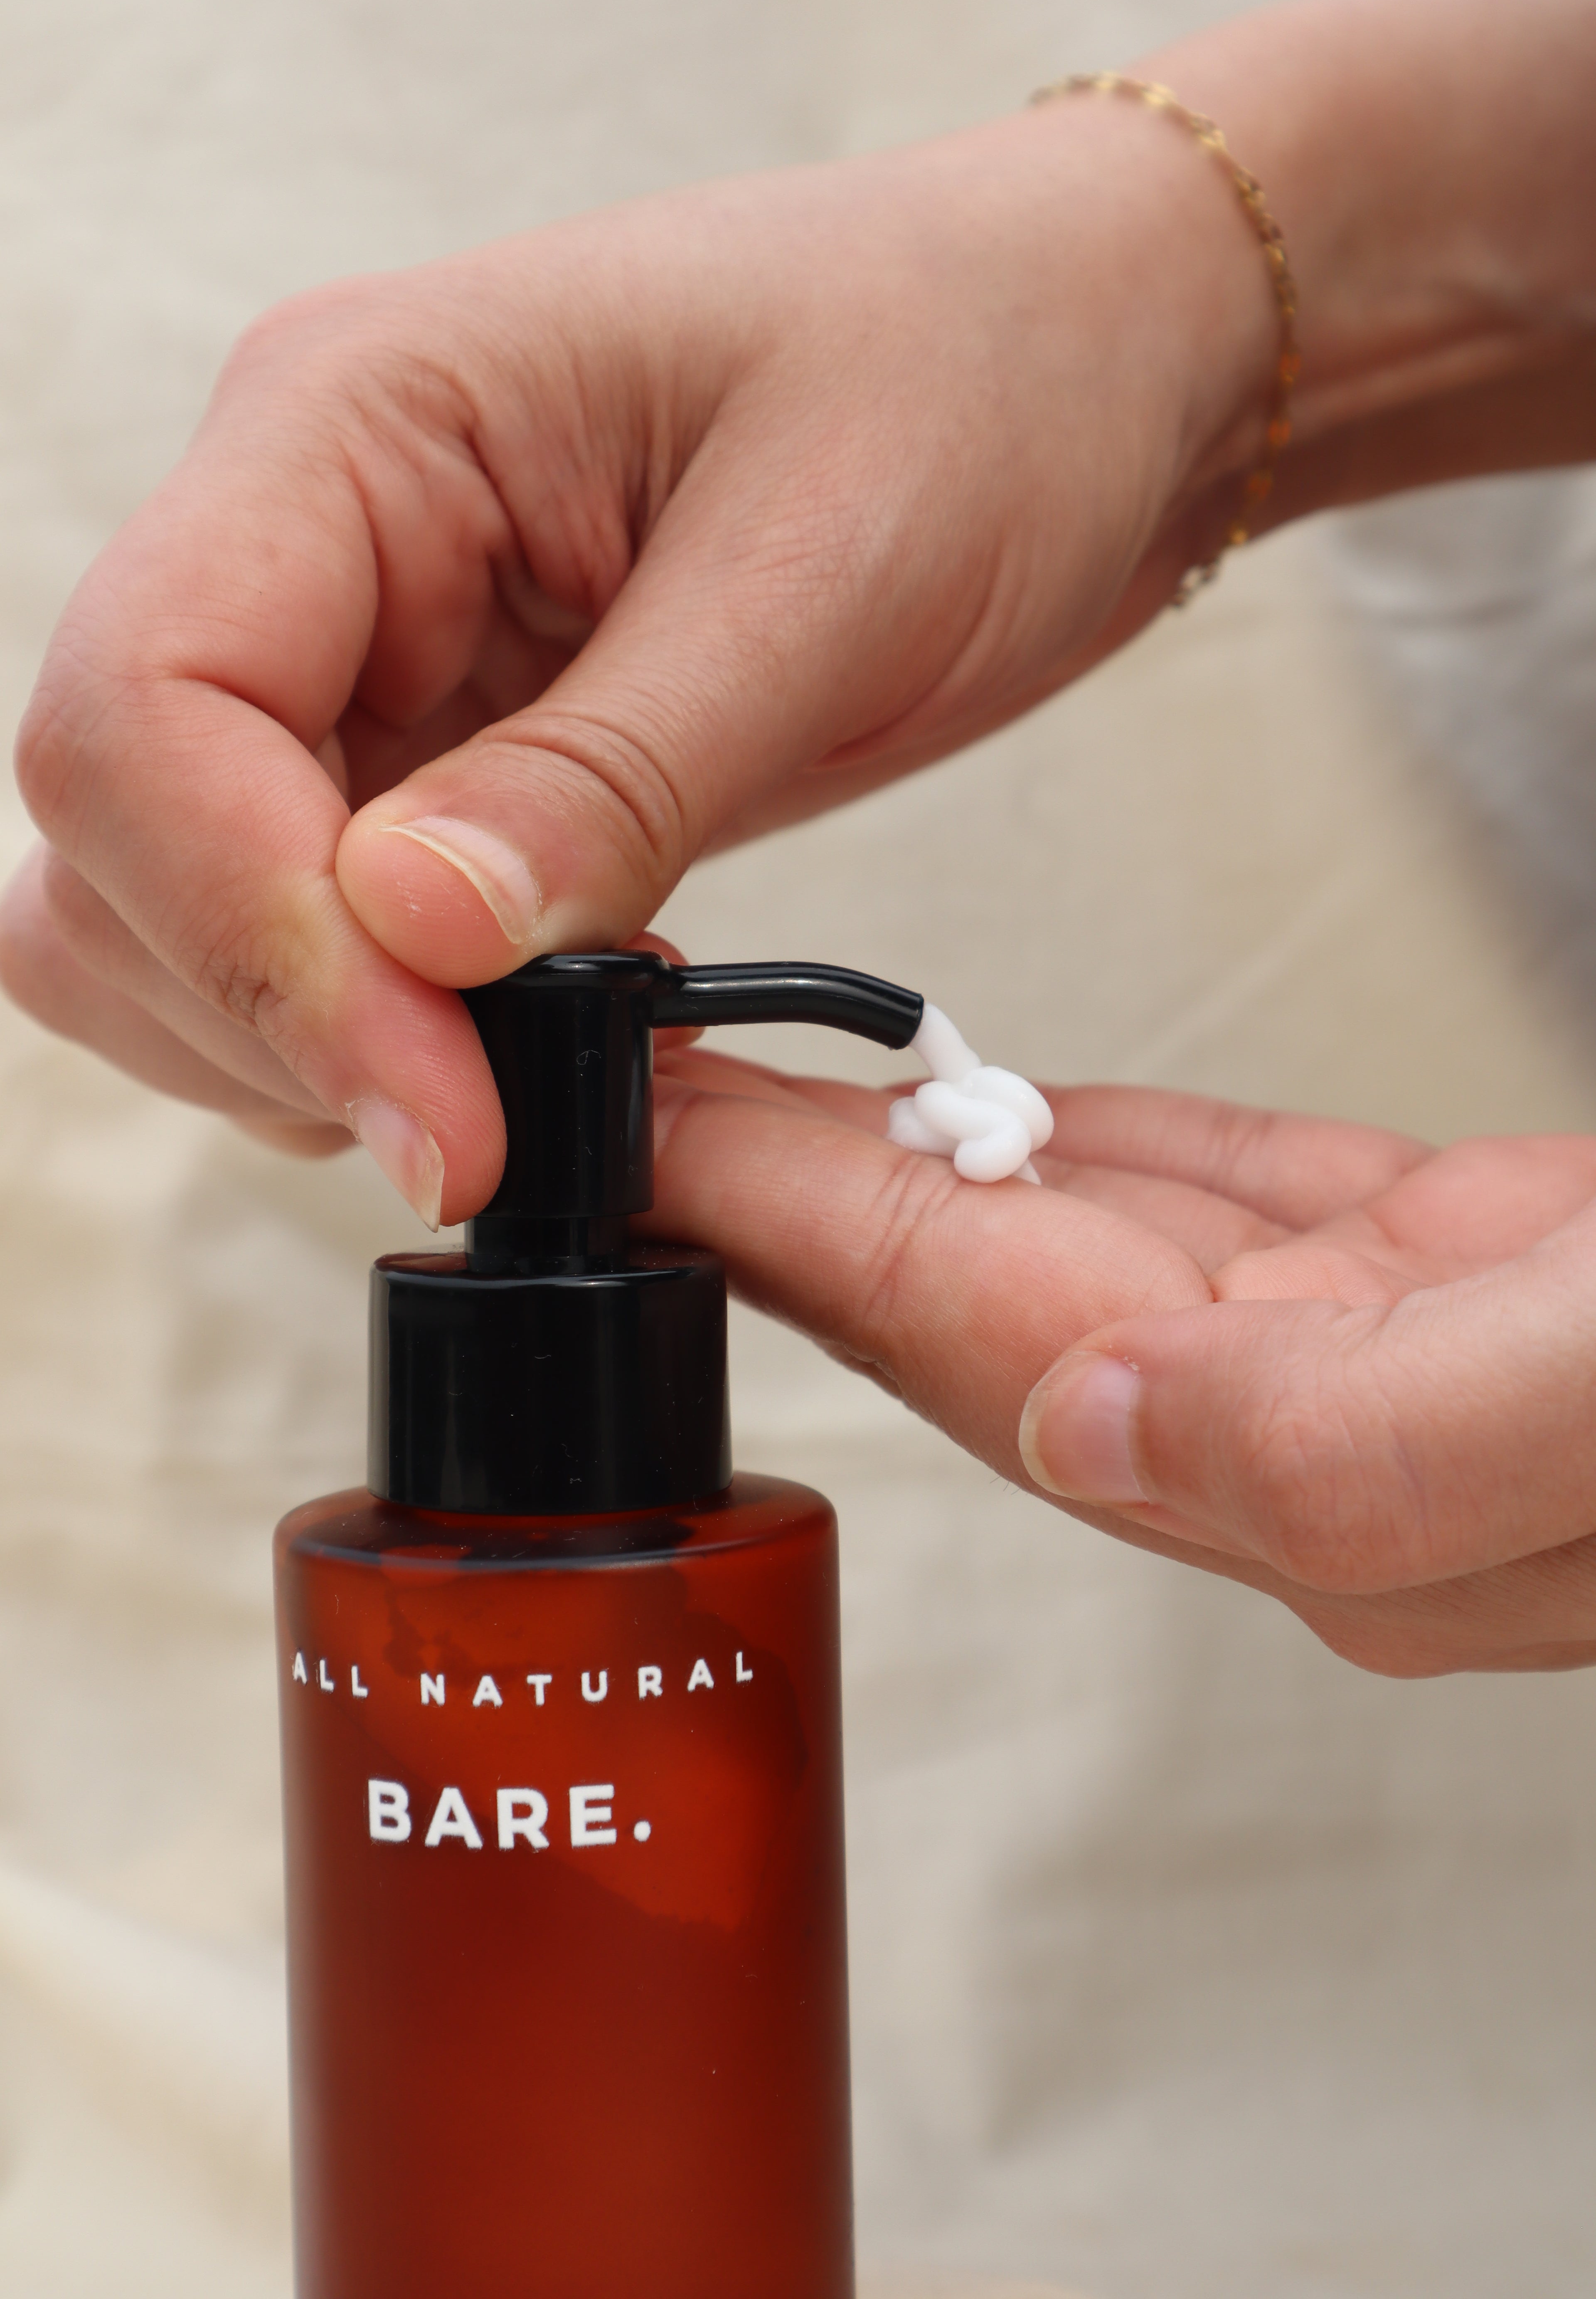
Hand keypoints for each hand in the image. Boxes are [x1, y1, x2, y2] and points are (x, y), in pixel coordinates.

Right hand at [0, 108, 1269, 1218]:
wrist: (1074, 361)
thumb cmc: (977, 377)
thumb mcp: (824, 570)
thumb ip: (610, 772)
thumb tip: (415, 938)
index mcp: (352, 421)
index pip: (142, 714)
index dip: (256, 946)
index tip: (443, 1111)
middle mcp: (311, 537)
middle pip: (120, 834)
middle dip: (271, 1015)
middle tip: (489, 1127)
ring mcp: (364, 653)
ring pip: (178, 905)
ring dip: (311, 1039)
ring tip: (526, 1077)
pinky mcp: (438, 753)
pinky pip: (320, 928)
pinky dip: (392, 1026)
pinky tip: (545, 1033)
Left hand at [648, 1051, 1595, 1673]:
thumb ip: (1365, 1446)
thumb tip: (1099, 1424)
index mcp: (1337, 1495)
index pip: (980, 1343)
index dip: (791, 1231)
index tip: (643, 1136)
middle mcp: (1314, 1431)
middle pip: (976, 1297)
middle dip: (784, 1194)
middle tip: (626, 1087)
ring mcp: (1368, 1340)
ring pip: (1071, 1226)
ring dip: (898, 1149)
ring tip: (745, 1076)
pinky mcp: (1444, 1253)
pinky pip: (1210, 1182)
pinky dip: (1085, 1128)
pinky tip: (984, 1102)